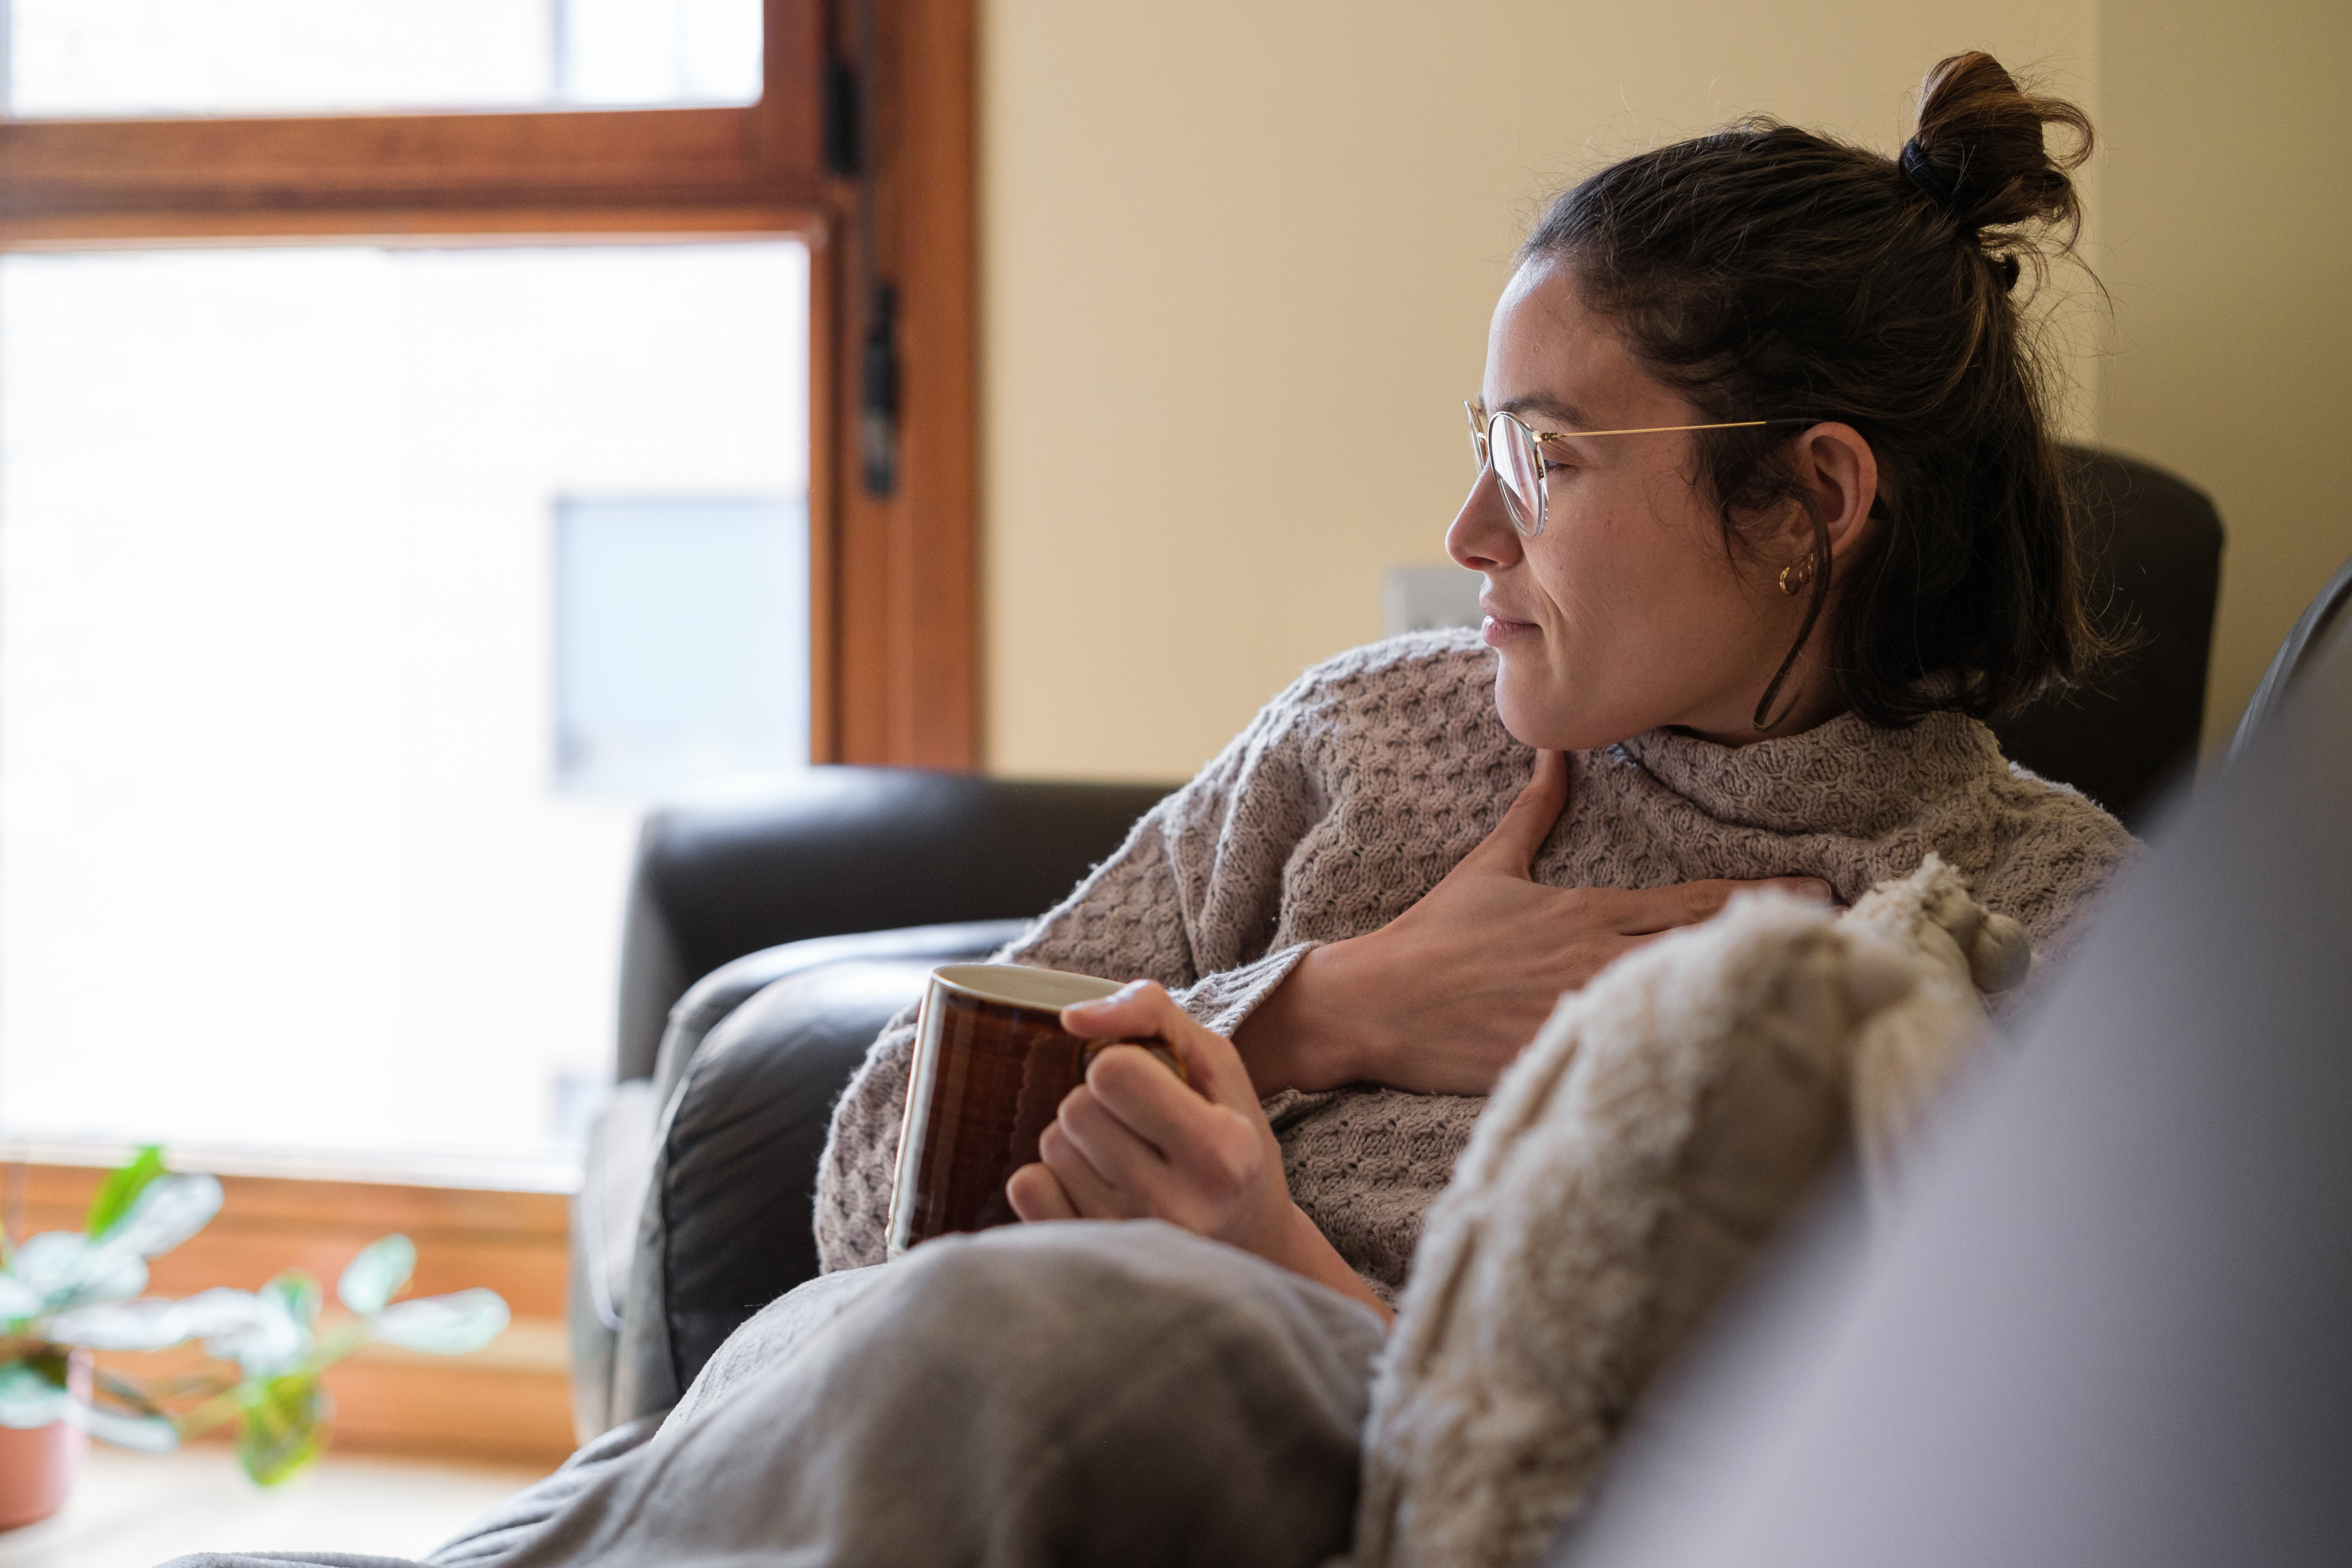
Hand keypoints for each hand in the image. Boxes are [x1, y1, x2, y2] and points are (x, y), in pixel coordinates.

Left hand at [1005, 981, 1392, 1320]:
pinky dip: (1049, 1178)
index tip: (1150, 1087)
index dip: (1121, 1065)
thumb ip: (1152, 1014)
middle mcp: (1178, 1206)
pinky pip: (1026, 1188)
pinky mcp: (1091, 1261)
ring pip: (1051, 1147)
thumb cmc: (1232, 1141)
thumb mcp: (1217, 1065)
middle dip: (1098, 1104)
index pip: (1112, 1071)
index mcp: (1221, 1152)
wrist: (1250, 1247)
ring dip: (1079, 1143)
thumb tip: (1073, 1018)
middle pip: (1076, 1109)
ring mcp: (1130, 1242)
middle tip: (1139, 1128)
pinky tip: (1094, 1189)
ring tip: (1125, 1162)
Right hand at [1234, 750, 1832, 1097]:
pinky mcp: (1562, 1054)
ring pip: (1683, 1000)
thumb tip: (1557, 751)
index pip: (1693, 903)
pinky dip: (1689, 1050)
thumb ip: (1535, 810)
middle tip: (1848, 936)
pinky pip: (1637, 1052)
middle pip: (1705, 951)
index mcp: (1586, 912)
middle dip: (1776, 941)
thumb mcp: (1490, 867)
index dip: (1762, 897)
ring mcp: (1582, 1010)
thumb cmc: (1435, 937)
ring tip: (1813, 992)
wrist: (1379, 1002)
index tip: (1821, 889)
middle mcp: (1594, 959)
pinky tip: (1738, 1057)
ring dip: (1744, 994)